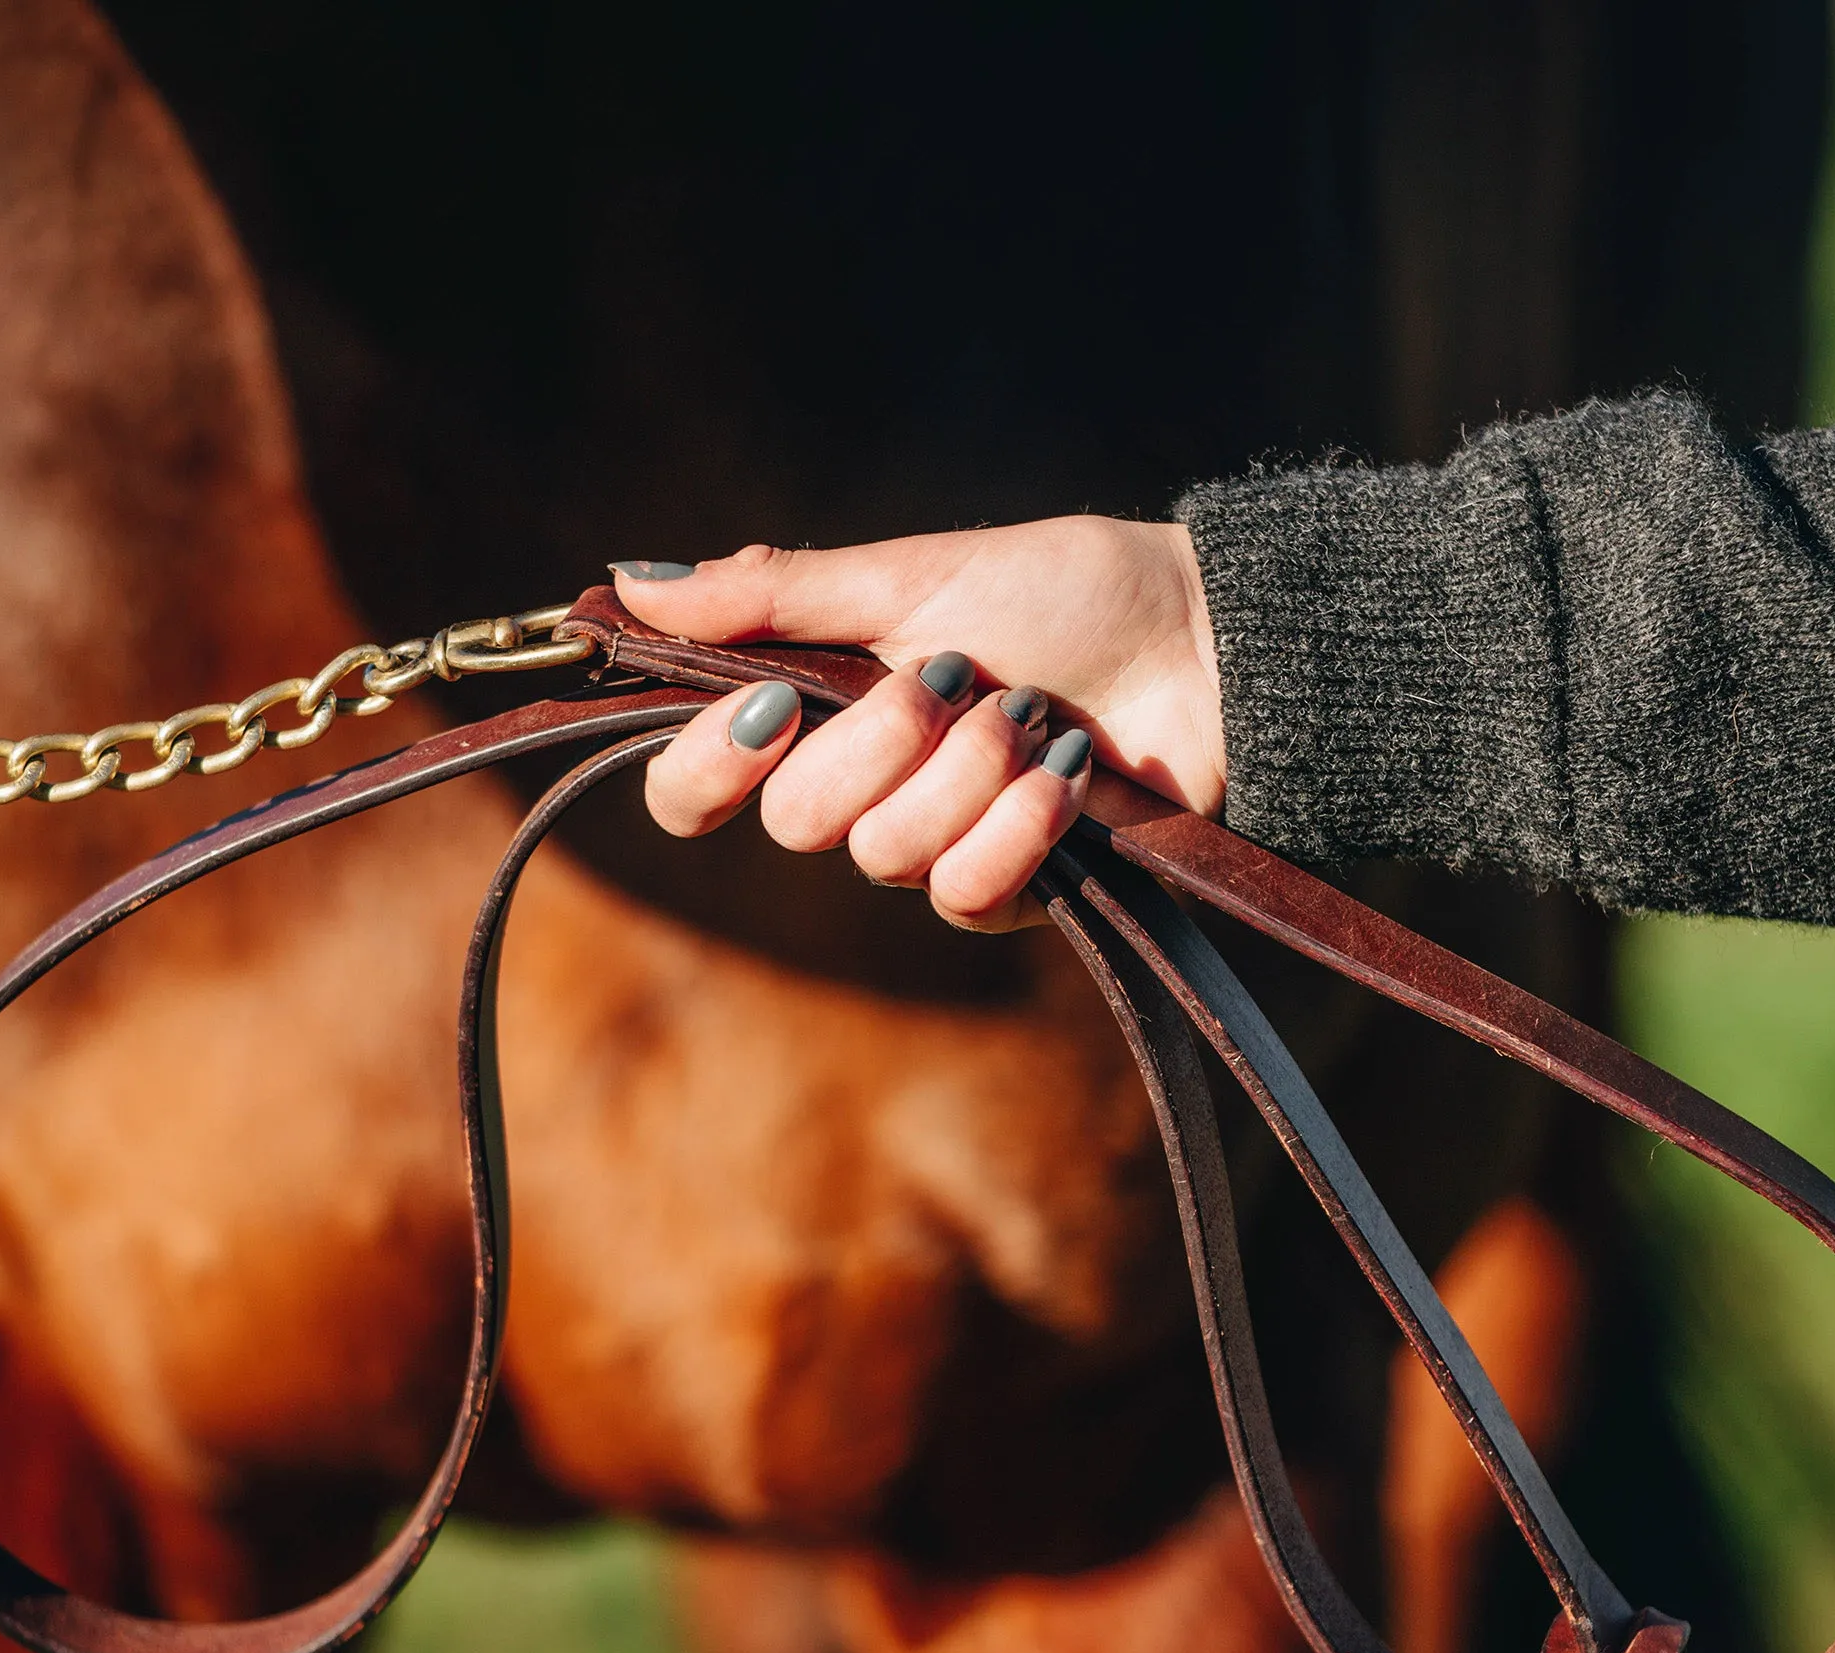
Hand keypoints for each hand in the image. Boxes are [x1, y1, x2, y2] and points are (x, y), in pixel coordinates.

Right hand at [620, 515, 1222, 929]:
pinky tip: (1068, 776)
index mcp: (820, 711)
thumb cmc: (1068, 592)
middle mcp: (866, 789)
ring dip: (967, 773)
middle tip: (957, 679)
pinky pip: (966, 894)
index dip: (709, 768)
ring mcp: (940, 845)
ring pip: (885, 856)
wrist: (1208, 641)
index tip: (767, 712)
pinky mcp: (1016, 891)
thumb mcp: (910, 575)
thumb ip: (771, 596)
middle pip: (798, 822)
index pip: (697, 788)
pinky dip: (1019, 827)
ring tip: (1031, 716)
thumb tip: (626, 582)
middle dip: (880, 743)